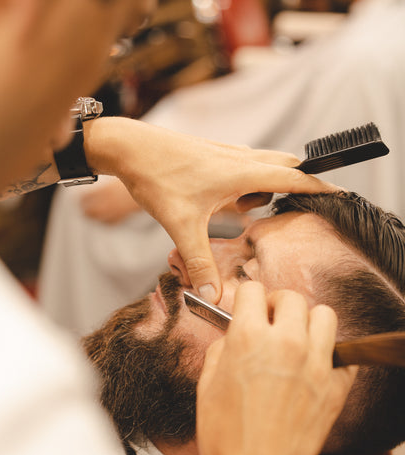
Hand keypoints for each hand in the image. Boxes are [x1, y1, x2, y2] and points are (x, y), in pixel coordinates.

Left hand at [84, 118, 340, 302]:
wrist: (128, 146)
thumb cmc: (157, 178)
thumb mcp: (181, 226)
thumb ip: (200, 261)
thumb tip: (213, 294)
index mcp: (241, 172)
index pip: (293, 177)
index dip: (319, 187)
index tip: (341, 195)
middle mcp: (239, 158)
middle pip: (285, 166)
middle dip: (299, 185)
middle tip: (304, 206)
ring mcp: (227, 154)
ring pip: (264, 165)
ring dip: (269, 185)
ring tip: (251, 209)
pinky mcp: (214, 155)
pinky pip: (245, 166)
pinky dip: (249, 183)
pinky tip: (230, 202)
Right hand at [196, 283, 356, 454]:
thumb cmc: (226, 436)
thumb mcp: (207, 383)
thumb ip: (224, 348)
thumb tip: (234, 337)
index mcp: (249, 338)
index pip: (254, 290)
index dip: (248, 297)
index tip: (249, 306)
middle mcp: (286, 343)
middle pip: (293, 297)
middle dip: (278, 306)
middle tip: (271, 322)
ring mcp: (316, 364)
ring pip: (325, 315)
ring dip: (308, 322)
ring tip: (296, 339)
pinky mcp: (335, 387)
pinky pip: (342, 354)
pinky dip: (329, 356)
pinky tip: (312, 369)